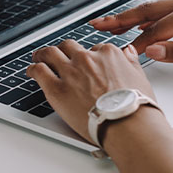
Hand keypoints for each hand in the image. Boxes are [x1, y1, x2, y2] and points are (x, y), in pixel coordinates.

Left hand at [27, 41, 157, 144]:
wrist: (127, 124)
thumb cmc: (135, 106)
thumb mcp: (140, 77)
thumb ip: (130, 62)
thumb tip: (128, 52)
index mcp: (108, 54)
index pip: (93, 48)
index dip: (88, 56)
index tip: (85, 62)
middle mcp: (87, 59)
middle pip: (69, 47)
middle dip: (63, 51)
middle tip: (58, 55)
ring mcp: (70, 72)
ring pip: (50, 54)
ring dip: (43, 54)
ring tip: (39, 57)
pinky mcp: (56, 89)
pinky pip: (39, 71)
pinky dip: (33, 69)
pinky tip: (31, 71)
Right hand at [90, 0, 172, 69]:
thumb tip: (154, 52)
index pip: (156, 29)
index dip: (137, 43)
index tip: (120, 54)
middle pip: (149, 10)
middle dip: (122, 19)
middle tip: (98, 24)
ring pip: (158, 8)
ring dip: (135, 16)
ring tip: (113, 24)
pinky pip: (170, 9)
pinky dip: (152, 16)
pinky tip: (144, 23)